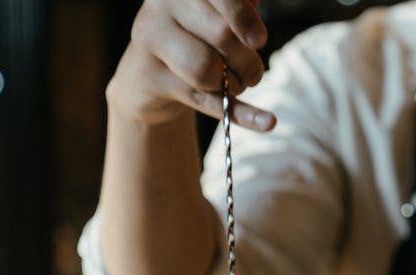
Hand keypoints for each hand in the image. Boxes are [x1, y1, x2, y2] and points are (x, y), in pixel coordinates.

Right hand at [106, 0, 275, 131]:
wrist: (147, 75)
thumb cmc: (194, 38)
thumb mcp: (218, 16)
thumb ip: (242, 9)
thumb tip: (259, 18)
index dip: (245, 19)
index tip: (260, 41)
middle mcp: (161, 6)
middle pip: (221, 34)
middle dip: (247, 60)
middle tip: (253, 73)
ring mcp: (151, 40)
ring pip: (205, 68)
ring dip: (235, 84)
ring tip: (237, 85)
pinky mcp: (148, 77)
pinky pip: (202, 99)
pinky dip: (241, 114)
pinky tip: (268, 123)